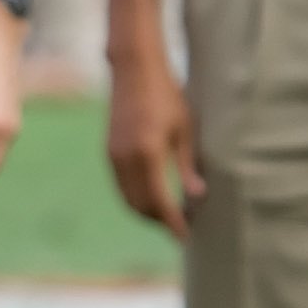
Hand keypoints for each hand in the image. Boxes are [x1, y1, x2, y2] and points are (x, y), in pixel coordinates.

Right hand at [107, 48, 201, 238]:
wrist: (134, 72)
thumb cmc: (166, 96)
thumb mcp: (184, 129)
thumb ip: (188, 165)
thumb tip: (197, 196)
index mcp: (147, 153)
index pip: (159, 201)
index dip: (173, 222)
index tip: (186, 236)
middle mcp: (125, 159)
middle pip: (140, 206)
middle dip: (160, 221)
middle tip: (182, 228)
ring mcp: (114, 157)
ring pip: (128, 199)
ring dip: (147, 212)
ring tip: (170, 216)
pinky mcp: (109, 153)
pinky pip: (122, 187)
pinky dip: (137, 198)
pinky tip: (154, 197)